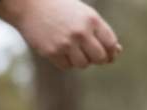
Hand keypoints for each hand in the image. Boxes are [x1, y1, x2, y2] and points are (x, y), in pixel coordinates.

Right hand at [0, 0, 121, 69]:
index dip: (111, 52)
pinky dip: (66, 61)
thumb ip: (100, 32)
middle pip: (99, 58)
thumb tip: (117, 51)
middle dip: (97, 58)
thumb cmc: (61, 9)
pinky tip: (60, 48)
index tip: (106, 53)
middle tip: (89, 53)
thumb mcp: (84, 14)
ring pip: (83, 64)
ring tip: (72, 48)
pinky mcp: (52, 52)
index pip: (111, 45)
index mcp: (91, 20)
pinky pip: (67, 66)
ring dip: (80, 60)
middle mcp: (80, 32)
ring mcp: (66, 43)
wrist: (29, 4)